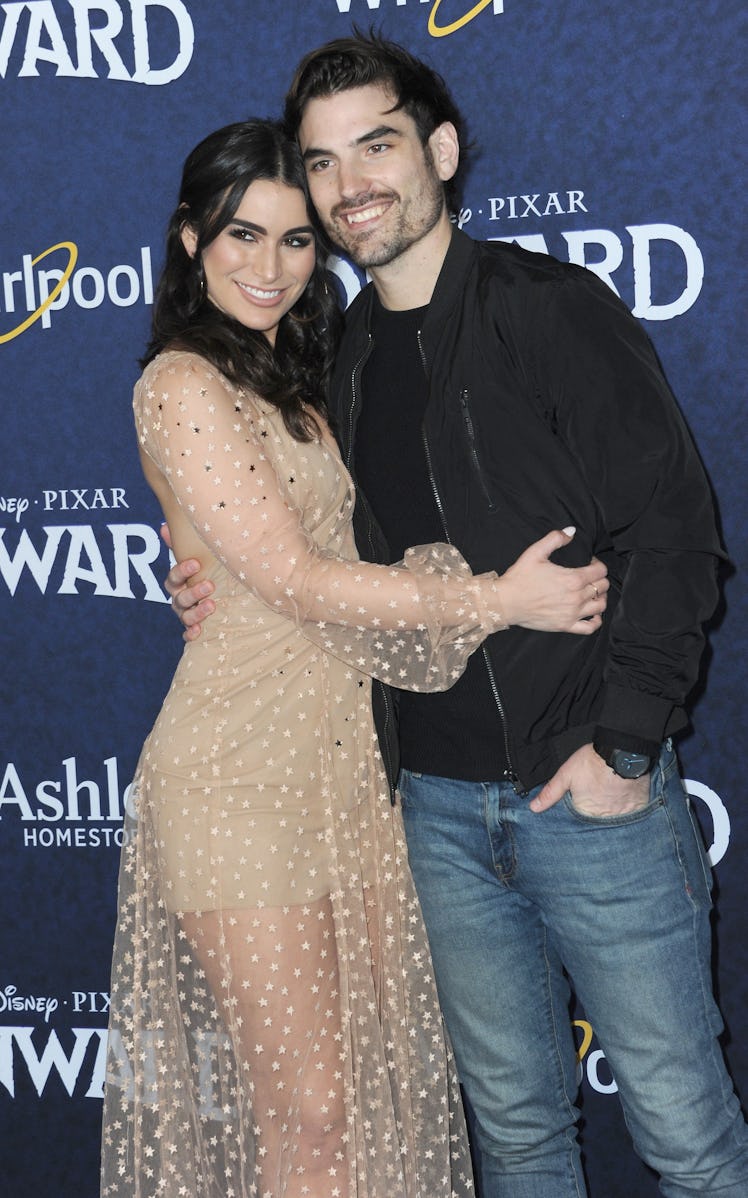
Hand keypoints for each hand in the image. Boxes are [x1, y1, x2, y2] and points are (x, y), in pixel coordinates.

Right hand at [160, 525, 213, 641]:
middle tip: (210, 585)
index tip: (195, 563)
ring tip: (212, 606)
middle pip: (180, 597)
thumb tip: (165, 525)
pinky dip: (192, 634)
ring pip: (185, 616)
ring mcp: (185, 615)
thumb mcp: (195, 558)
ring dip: (197, 613)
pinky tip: (199, 632)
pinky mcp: (193, 628)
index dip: (182, 570)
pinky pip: (188, 635)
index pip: (174, 576)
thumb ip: (181, 544)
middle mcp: (178, 599)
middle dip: (194, 592)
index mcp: (177, 582)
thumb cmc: (204, 573)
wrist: (218, 594)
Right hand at [495, 528, 608, 633]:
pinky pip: (590, 627)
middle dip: (599, 579)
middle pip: (603, 587)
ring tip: (590, 593)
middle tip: (588, 577)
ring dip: (599, 597)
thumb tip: (571, 532)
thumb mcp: (535, 552)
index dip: (597, 563)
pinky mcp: (566, 625)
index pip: (601, 571)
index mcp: (573, 579)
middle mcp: (576, 597)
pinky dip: (596, 621)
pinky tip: (591, 614)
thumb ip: (555, 538)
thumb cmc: (519, 578)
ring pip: (600, 606)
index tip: (589, 562)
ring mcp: (572, 613)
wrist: (506, 602)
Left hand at [530, 743, 650, 814]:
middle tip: (596, 807)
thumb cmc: (593, 762)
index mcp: (585, 812)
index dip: (578, 818)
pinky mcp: (638, 808)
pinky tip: (625, 805)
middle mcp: (604, 818)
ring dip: (611, 817)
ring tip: (610, 807)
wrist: (623, 751)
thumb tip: (533, 808)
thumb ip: (550, 793)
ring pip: (614, 822)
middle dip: (595, 820)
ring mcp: (622, 815)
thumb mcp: (566, 774)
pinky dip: (628, 814)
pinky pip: (632, 817)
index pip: (579, 824)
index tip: (580, 811)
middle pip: (597, 824)